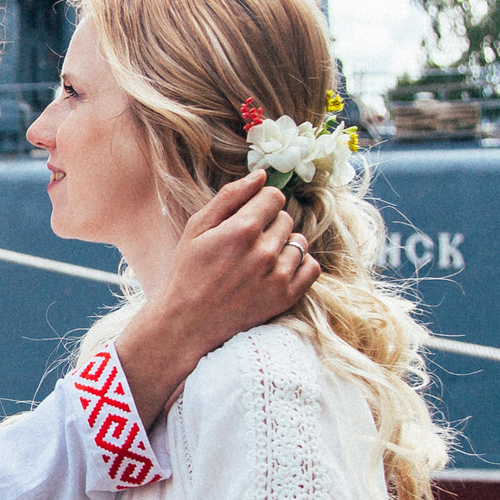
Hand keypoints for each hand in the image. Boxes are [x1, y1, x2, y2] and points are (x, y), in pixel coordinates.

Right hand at [114, 172, 317, 415]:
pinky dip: (299, 265)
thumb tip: (262, 175)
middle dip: (270, 224)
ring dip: (284, 245)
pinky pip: (311, 267)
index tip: (250, 215)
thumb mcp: (197, 228)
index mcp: (241, 230)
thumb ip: (229, 197)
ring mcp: (278, 277)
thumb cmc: (188, 272)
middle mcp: (264, 252)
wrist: (188, 323)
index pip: (274, 197)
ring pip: (299, 242)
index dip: (262, 202)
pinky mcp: (286, 297)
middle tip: (248, 242)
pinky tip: (278, 269)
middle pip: (286, 219)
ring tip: (261, 258)